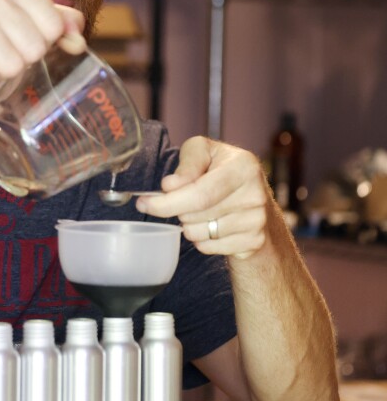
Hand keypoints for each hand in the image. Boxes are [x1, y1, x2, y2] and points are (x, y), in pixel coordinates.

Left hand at [136, 136, 272, 259]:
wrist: (254, 194)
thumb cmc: (220, 168)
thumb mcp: (203, 151)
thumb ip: (187, 163)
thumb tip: (170, 186)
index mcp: (243, 167)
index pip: (199, 193)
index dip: (167, 202)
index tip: (143, 203)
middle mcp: (255, 194)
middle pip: (195, 215)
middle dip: (176, 211)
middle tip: (177, 202)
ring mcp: (257, 221)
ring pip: (199, 234)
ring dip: (188, 225)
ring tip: (199, 211)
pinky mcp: (254, 241)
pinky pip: (209, 248)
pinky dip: (200, 239)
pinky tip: (209, 225)